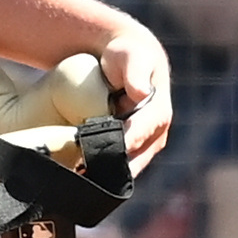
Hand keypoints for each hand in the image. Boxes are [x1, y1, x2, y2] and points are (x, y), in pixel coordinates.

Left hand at [91, 19, 177, 169]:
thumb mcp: (132, 57)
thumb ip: (135, 72)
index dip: (121, 147)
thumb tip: (141, 93)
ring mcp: (144, 146)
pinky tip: (79, 177)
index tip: (98, 154)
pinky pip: (118, 167)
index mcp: (159, 115)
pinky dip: (101, 173)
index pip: (139, 136)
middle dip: (110, 169)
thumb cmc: (127, 56)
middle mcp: (156, 136)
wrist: (125, 61)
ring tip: (78, 181)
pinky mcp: (130, 151)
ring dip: (105, 176)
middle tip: (82, 177)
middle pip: (133, 161)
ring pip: (126, 169)